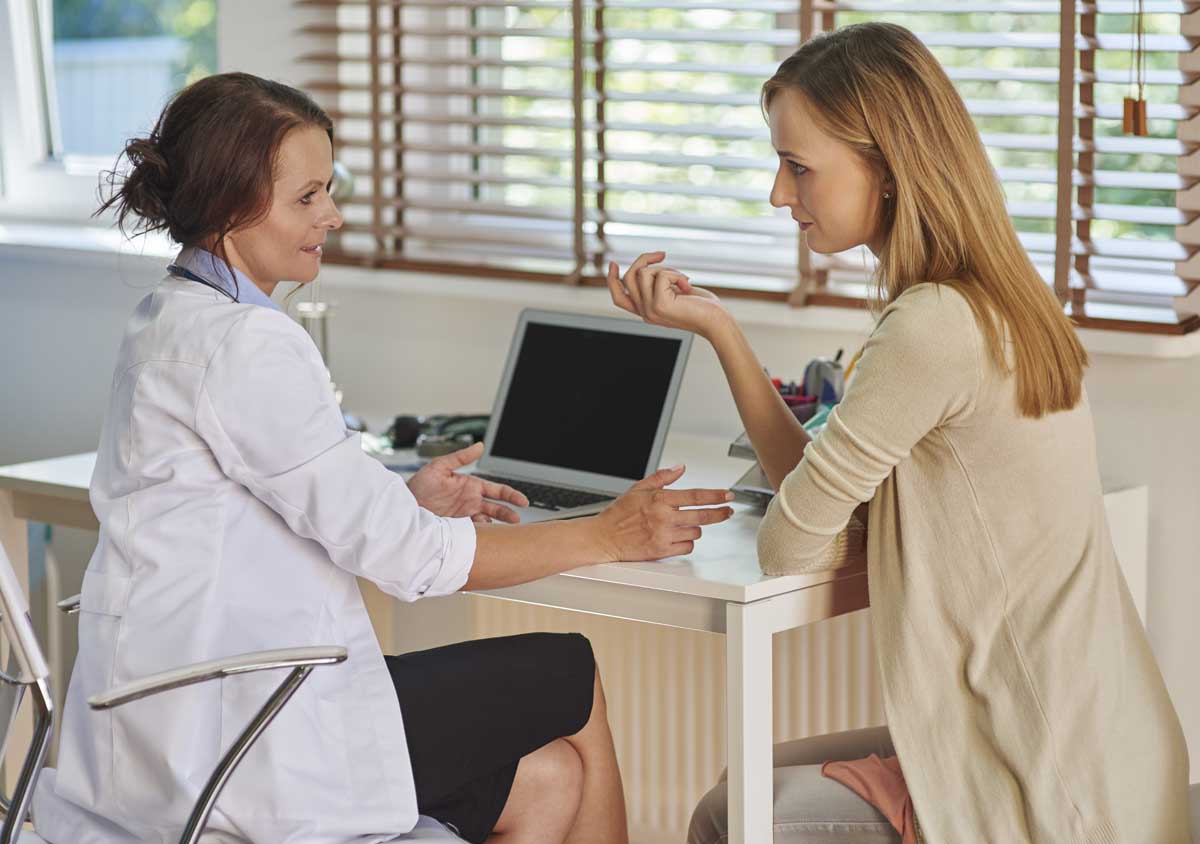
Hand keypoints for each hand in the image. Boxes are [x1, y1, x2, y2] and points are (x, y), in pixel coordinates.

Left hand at [407, 442, 528, 522]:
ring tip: (504, 530)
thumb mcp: (439, 467)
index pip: (497, 490)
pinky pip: (473, 531)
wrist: (404, 506)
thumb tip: (479, 445)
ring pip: (487, 520)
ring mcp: (464, 515)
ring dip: (496, 524)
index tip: (523, 502)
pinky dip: (481, 532)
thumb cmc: (419, 485)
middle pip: (496, 507)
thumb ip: (460, 458)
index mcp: (471, 486)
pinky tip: (484, 533)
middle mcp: (470, 501)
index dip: (511, 495)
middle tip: (517, 520)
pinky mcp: (456, 527)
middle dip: (508, 513)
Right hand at [592, 464, 734, 561]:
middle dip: (720, 513)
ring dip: (695, 528)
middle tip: (728, 511)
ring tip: (684, 525)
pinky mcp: (661, 551)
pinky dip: (686, 543)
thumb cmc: (619, 514)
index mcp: (659, 499)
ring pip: (695, 532)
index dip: (715, 495)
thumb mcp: (638, 488)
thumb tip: (680, 468)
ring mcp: (663, 535)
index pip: (695, 496)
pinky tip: (678, 537)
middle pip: (702, 516)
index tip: (728, 495)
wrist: (604, 537)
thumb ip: (661, 478)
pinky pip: (686, 547)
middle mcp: (664, 517)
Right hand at [607, 251, 729, 339]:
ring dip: (667, 269)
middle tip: (662, 255)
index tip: (612, 263)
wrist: (715, 321)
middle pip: (629, 277)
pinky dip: (676, 275)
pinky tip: (687, 286)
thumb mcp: (673, 292)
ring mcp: (650, 310)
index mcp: (645, 311)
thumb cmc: (700, 306)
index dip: (612, 280)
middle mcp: (644, 313)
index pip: (619, 297)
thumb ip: (658, 284)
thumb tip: (647, 264)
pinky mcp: (659, 304)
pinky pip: (660, 275)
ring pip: (644, 273)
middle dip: (644, 259)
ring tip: (683, 281)